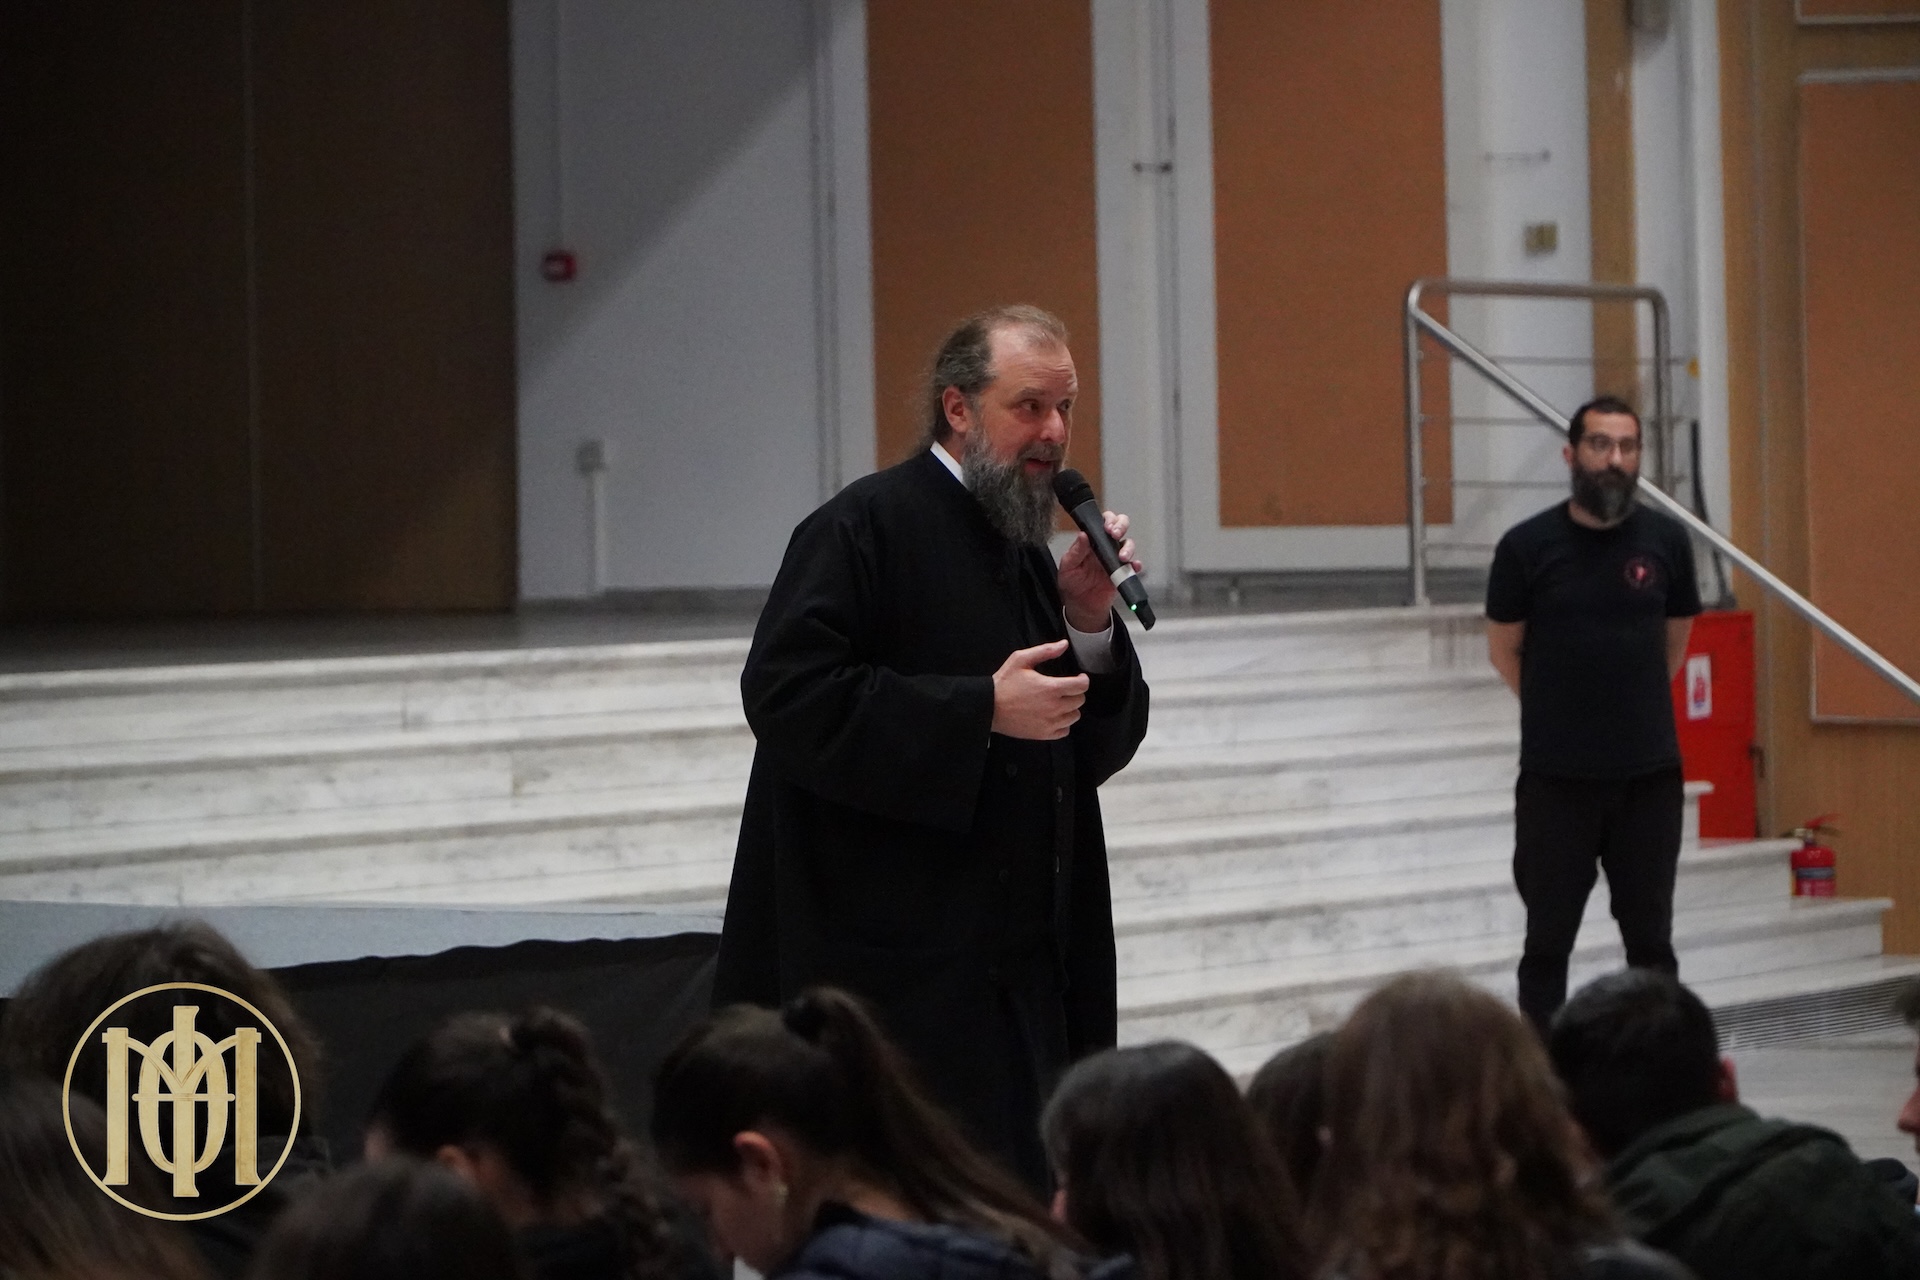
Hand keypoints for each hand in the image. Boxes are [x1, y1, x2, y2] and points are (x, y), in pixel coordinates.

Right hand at [991, 640, 1088, 739]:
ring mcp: (1050, 723)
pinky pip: (1065, 731)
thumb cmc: (1004, 683)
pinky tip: (1053, 716)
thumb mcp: (1020, 659)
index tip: (1079, 678)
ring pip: (1075, 716)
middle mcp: (1054, 707)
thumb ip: (1045, 651)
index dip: (1083, 680)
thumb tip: (1064, 644)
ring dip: (1071, 708)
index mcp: (1051, 688)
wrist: (988, 707)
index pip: (1082, 686)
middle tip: (1065, 689)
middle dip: (1075, 693)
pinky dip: (1063, 724)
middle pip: (1080, 701)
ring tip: (1059, 702)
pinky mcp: (1044, 735)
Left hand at [1057, 510, 1140, 632]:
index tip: (1106, 527)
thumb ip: (1075, 551)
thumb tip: (1082, 535)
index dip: (1108, 520)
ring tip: (1122, 557)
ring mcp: (1115, 559)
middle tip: (1115, 534)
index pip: (1102, 523)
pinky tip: (1134, 567)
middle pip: (1120, 527)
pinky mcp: (1123, 573)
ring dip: (1128, 548)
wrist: (1081, 607)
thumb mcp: (1068, 567)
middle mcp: (1105, 547)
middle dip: (1121, 526)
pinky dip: (1136, 565)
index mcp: (1091, 542)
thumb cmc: (1072, 584)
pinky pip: (1133, 566)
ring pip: (1128, 544)